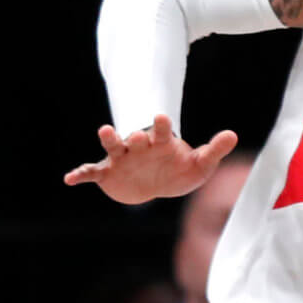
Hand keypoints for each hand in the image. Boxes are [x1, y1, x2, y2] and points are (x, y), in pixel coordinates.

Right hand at [64, 115, 240, 203]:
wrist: (159, 185)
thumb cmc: (180, 170)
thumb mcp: (201, 164)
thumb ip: (214, 150)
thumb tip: (233, 134)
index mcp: (161, 143)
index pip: (162, 132)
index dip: (161, 126)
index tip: (162, 117)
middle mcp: (139, 148)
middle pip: (135, 138)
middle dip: (136, 137)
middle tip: (137, 136)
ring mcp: (122, 159)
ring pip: (113, 147)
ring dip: (109, 140)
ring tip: (105, 131)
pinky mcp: (107, 173)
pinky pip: (92, 172)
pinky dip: (81, 174)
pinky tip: (69, 179)